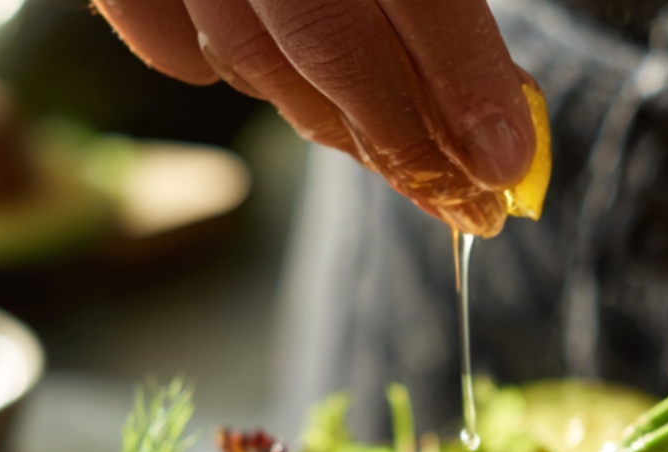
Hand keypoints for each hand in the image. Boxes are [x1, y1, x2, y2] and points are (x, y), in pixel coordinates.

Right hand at [91, 0, 534, 232]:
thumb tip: (492, 91)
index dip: (467, 82)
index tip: (508, 161)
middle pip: (329, 40)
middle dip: (407, 141)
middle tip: (467, 203)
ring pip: (247, 52)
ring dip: (334, 124)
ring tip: (405, 166)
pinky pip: (158, 31)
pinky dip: (225, 70)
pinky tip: (288, 91)